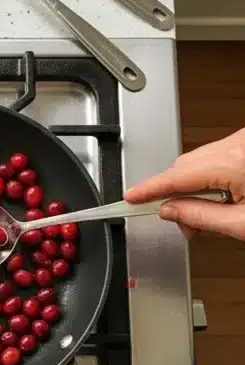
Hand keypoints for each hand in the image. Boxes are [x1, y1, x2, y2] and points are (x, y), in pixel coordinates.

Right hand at [124, 128, 244, 238]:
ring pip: (198, 161)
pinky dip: (209, 178)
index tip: (131, 197)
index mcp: (234, 162)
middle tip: (183, 222)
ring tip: (208, 215)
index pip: (178, 176)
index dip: (150, 189)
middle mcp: (237, 144)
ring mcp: (241, 140)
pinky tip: (222, 197)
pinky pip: (215, 157)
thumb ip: (202, 216)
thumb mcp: (242, 224)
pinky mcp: (243, 144)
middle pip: (184, 166)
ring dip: (193, 188)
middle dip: (176, 194)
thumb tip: (169, 210)